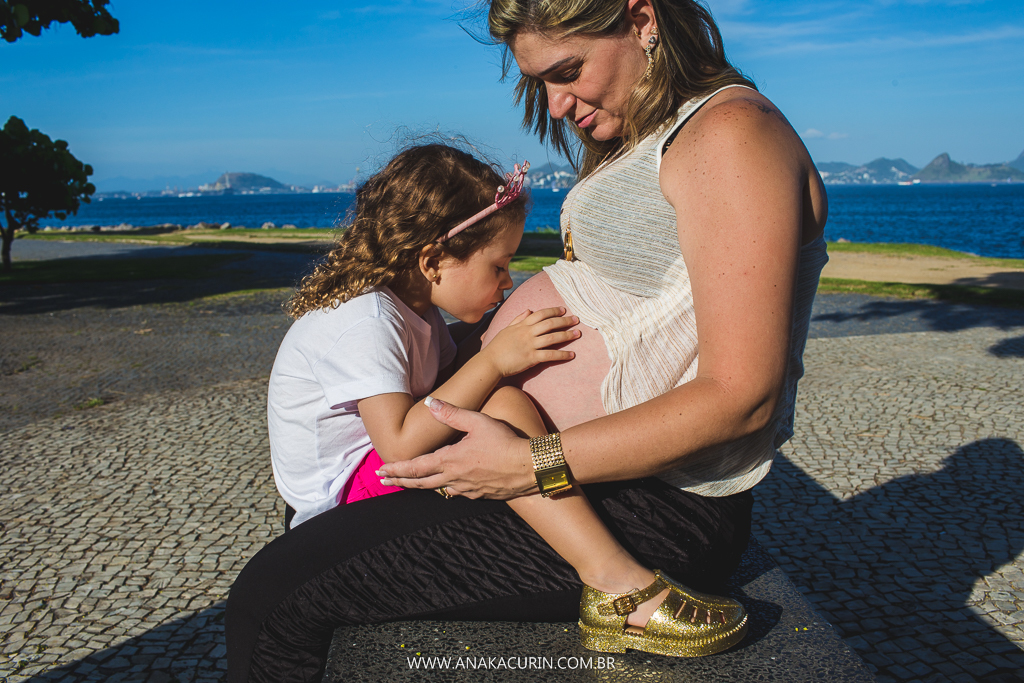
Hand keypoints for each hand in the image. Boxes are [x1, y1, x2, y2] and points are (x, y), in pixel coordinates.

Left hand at [377, 397, 536, 499]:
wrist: (530, 467)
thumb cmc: (505, 442)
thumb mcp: (478, 422)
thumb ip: (452, 413)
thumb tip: (430, 403)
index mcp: (450, 460)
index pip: (415, 468)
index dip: (397, 470)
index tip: (382, 471)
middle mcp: (454, 478)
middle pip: (420, 483)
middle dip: (400, 482)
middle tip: (384, 482)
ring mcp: (467, 489)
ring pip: (438, 490)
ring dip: (421, 486)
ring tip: (411, 484)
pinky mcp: (480, 495)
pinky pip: (457, 493)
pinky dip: (445, 489)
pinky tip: (447, 487)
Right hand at [482, 306, 578, 377]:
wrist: (490, 361)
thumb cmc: (498, 346)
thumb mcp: (507, 329)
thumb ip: (518, 319)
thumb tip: (529, 310)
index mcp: (522, 325)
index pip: (540, 314)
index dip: (553, 311)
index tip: (563, 310)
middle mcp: (527, 333)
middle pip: (550, 324)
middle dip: (565, 321)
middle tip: (576, 320)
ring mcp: (530, 345)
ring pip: (552, 338)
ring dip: (567, 335)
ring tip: (578, 334)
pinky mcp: (531, 358)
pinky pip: (550, 355)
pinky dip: (562, 355)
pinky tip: (571, 355)